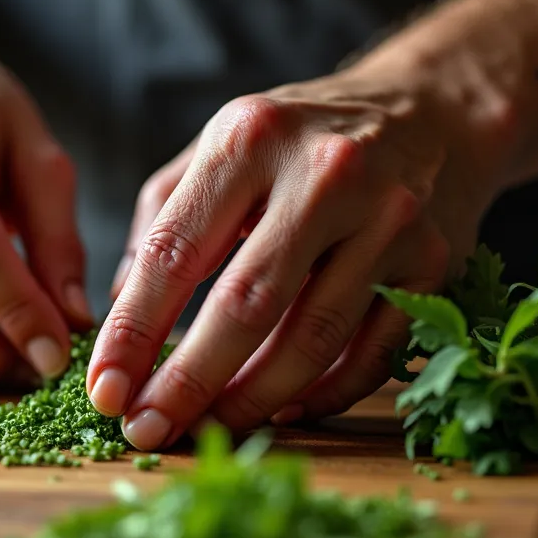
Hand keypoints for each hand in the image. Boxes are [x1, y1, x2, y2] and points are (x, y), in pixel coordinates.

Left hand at [88, 64, 509, 449]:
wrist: (429, 108)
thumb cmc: (300, 141)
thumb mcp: (220, 149)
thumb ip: (162, 222)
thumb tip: (117, 310)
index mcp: (249, 138)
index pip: (175, 253)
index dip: (132, 332)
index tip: (104, 390)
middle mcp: (324, 173)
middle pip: (245, 305)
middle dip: (187, 381)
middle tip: (147, 430)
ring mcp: (388, 219)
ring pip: (311, 340)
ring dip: (251, 400)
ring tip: (209, 427)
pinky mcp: (433, 262)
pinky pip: (371, 354)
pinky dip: (323, 395)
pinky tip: (283, 409)